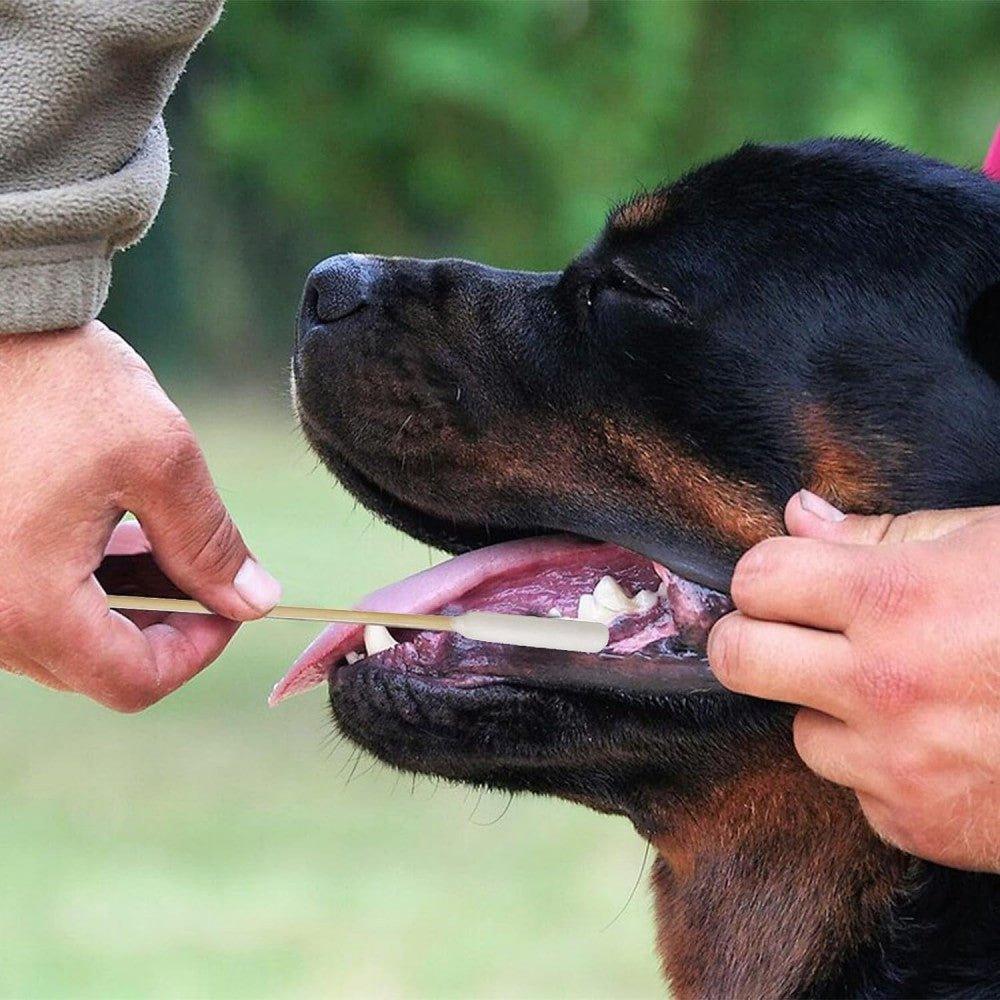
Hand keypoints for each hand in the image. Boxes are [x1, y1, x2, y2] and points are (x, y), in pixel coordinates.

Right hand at [0, 321, 280, 709]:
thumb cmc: (62, 383)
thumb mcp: (159, 461)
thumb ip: (210, 542)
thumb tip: (255, 600)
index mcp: (26, 603)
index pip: (132, 681)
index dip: (198, 652)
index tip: (235, 606)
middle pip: (96, 666)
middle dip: (163, 624)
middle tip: (201, 567)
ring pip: (64, 638)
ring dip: (124, 604)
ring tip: (157, 539)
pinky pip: (30, 603)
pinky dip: (81, 583)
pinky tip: (111, 532)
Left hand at [708, 489, 999, 871]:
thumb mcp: (991, 543)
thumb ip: (881, 533)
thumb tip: (799, 515)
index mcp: (898, 600)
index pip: (759, 578)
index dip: (765, 574)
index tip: (781, 581)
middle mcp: (885, 686)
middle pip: (740, 660)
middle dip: (749, 640)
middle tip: (778, 634)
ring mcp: (899, 766)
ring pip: (801, 733)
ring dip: (830, 711)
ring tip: (899, 694)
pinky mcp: (918, 827)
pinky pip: (856, 792)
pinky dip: (881, 770)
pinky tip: (939, 746)